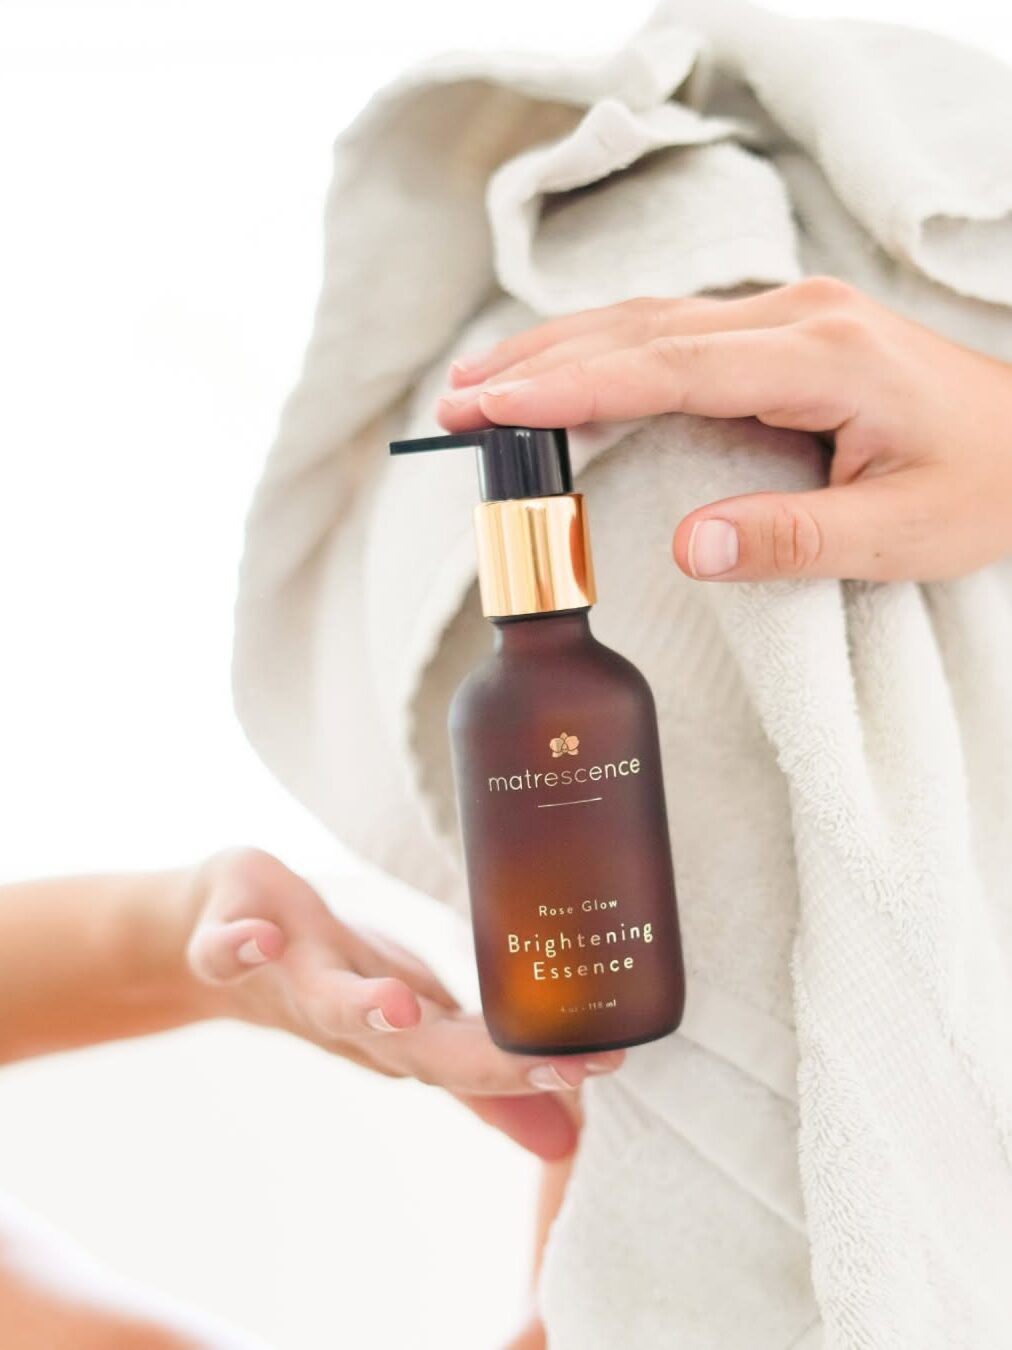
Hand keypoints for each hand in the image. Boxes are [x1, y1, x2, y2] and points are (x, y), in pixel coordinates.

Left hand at [184, 849, 620, 1159]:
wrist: (217, 944)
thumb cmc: (337, 978)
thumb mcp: (417, 1023)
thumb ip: (481, 1075)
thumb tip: (566, 1134)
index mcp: (401, 1032)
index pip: (473, 1058)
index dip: (532, 1069)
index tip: (603, 1063)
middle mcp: (351, 1015)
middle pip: (412, 1048)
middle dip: (474, 1059)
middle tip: (544, 1063)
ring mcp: (288, 978)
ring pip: (327, 1003)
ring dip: (362, 1008)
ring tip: (398, 1003)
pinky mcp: (229, 937)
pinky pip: (223, 949)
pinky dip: (234, 948)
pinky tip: (256, 936)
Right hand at [437, 278, 1011, 582]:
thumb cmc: (986, 486)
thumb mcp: (903, 532)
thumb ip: (793, 537)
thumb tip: (685, 548)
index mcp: (820, 356)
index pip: (668, 366)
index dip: (572, 385)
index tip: (492, 407)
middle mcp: (795, 319)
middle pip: (640, 330)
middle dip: (539, 363)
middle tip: (454, 402)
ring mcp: (788, 318)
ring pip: (648, 323)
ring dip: (559, 351)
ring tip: (481, 385)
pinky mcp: (782, 335)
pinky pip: (672, 336)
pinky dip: (603, 353)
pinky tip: (563, 375)